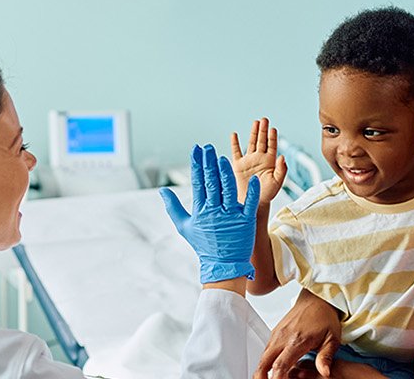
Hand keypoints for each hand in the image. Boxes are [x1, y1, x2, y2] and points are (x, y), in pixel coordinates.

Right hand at [160, 144, 260, 283]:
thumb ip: (173, 207)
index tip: (196, 150)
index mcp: (200, 211)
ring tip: (222, 158)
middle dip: (209, 163)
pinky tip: (252, 178)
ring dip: (225, 173)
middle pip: (211, 183)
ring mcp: (231, 216)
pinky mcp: (245, 221)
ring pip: (228, 190)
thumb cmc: (203, 245)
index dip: (197, 165)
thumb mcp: (184, 226)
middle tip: (208, 147)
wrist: (222, 266)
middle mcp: (214, 211)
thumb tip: (162, 190)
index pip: (198, 182)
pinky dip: (251, 192)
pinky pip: (249, 204)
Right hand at [230, 118, 287, 203]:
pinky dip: (235, 143)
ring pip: (251, 143)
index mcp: (270, 162)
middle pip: (262, 141)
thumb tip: (282, 157)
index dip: (272, 137)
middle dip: (263, 130)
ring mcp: (249, 160)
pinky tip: (234, 134)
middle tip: (264, 119)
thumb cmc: (266, 194)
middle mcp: (259, 159)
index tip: (273, 129)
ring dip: (253, 133)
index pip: (272, 146)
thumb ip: (281, 170)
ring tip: (255, 122)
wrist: (252, 202)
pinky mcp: (238, 165)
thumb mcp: (277, 183)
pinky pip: (236, 152)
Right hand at [257, 289, 343, 378]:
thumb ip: (326, 357)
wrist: (317, 299)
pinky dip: (266, 361)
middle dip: (260, 376)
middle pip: (264, 362)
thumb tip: (324, 372)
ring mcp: (277, 334)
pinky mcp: (275, 332)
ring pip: (263, 356)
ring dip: (262, 369)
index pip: (280, 365)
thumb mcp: (332, 338)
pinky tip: (271, 369)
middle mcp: (283, 336)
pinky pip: (266, 349)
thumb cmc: (325, 318)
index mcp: (297, 340)